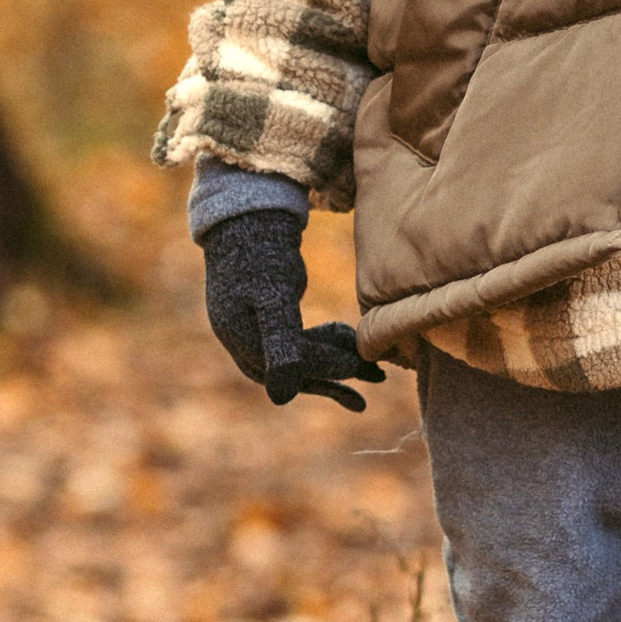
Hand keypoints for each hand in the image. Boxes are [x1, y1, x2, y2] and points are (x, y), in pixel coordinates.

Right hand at [202, 211, 385, 411]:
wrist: (249, 222)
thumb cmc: (262, 254)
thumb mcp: (273, 296)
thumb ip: (280, 344)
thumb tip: (280, 400)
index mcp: (242, 340)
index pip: (288, 366)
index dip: (325, 368)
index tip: (361, 366)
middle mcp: (246, 344)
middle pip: (296, 371)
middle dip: (337, 373)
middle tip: (378, 375)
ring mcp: (256, 335)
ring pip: (301, 361)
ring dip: (336, 363)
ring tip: (375, 369)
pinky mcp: (270, 325)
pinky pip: (300, 346)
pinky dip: (325, 345)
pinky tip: (349, 340)